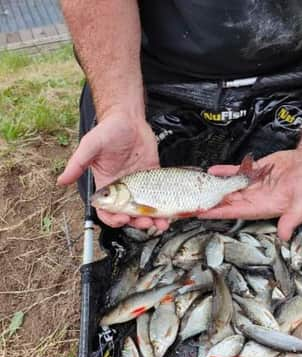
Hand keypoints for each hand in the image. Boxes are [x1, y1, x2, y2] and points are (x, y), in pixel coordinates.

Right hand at [57, 110, 169, 230]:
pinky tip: (171, 213)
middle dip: (137, 222)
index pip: (107, 210)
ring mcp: (140, 184)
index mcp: (106, 185)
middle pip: (130, 213)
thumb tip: (61, 181)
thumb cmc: (107, 131)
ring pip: (147, 208)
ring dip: (154, 219)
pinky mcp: (154, 176)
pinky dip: (165, 206)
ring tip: (161, 224)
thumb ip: (77, 164)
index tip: (123, 219)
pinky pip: (160, 195)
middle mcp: (123, 188)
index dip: (113, 218)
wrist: (128, 118)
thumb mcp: (90, 146)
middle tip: (145, 223)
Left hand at [198, 144, 301, 240]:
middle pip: (229, 201)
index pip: (236, 211)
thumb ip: (291, 219)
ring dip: (215, 186)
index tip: (202, 213)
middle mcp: (257, 196)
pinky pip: (238, 172)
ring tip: (197, 186)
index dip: (219, 212)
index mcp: (265, 206)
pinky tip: (212, 170)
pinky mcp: (257, 170)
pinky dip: (225, 171)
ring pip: (231, 187)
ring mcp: (256, 184)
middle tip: (192, 201)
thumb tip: (284, 236)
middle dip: (211, 201)